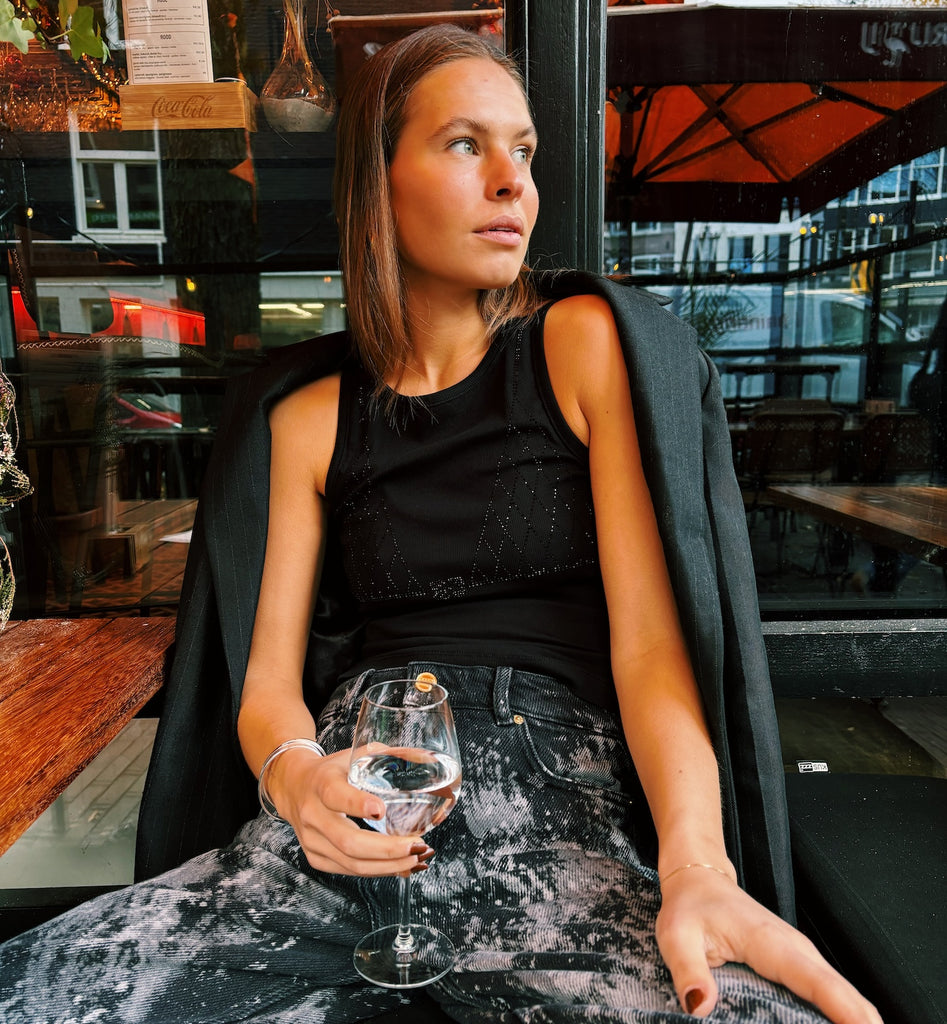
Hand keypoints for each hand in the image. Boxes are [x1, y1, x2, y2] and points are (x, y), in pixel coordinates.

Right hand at [266, 746, 432, 876]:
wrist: (294, 786)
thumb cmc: (332, 770)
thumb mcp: (354, 754)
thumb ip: (388, 755)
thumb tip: (429, 762)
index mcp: (322, 783)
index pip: (336, 796)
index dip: (357, 804)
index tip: (381, 810)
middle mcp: (313, 814)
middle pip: (349, 841)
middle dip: (388, 850)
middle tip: (418, 846)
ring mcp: (312, 840)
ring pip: (351, 863)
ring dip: (389, 866)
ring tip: (418, 860)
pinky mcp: (315, 857)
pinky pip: (349, 871)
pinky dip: (378, 872)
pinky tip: (402, 868)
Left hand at [655, 868, 882, 1023]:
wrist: (699, 879)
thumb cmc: (690, 906)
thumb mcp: (676, 935)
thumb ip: (688, 969)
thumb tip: (700, 1006)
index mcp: (771, 943)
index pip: (820, 984)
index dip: (848, 1014)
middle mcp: (796, 950)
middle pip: (845, 995)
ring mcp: (802, 957)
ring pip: (844, 995)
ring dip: (858, 1022)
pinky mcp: (799, 966)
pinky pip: (831, 994)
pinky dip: (844, 1015)